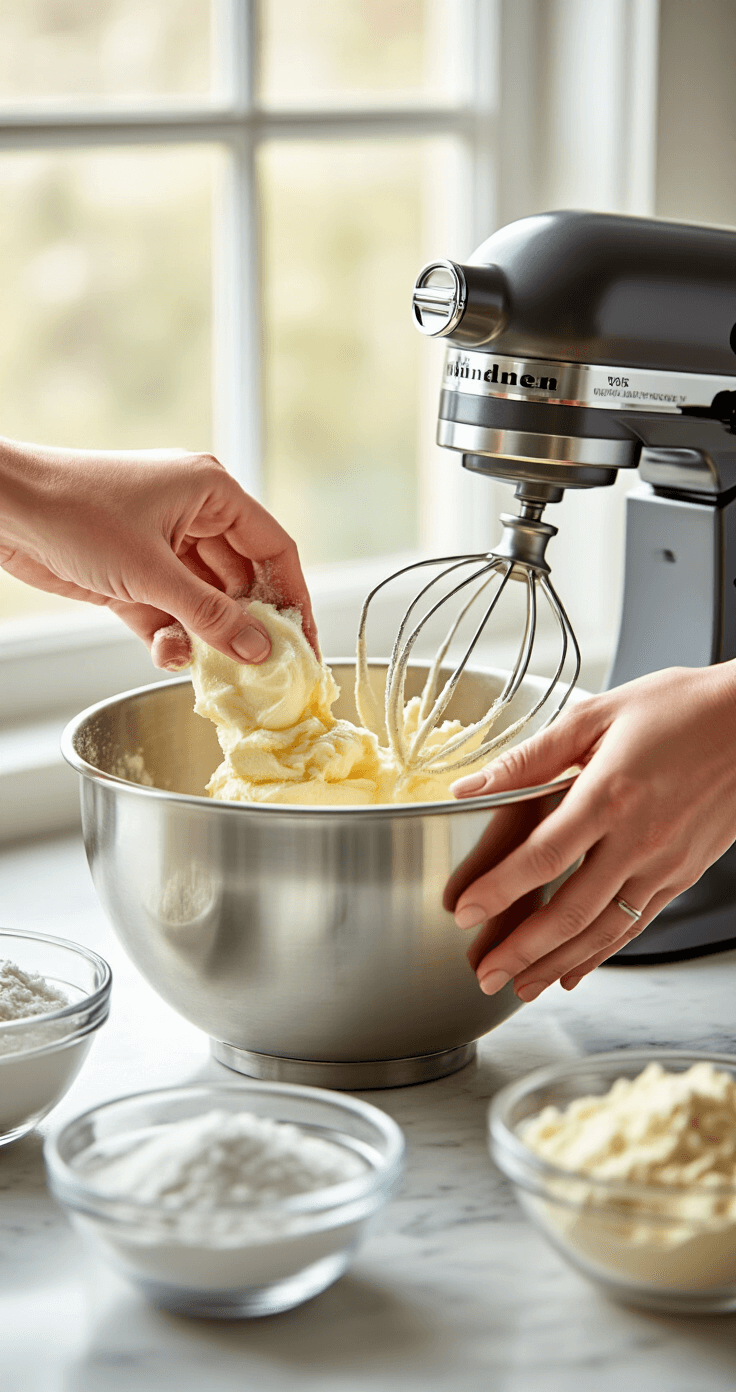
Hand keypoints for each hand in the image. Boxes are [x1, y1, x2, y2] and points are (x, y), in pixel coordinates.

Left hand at [0, 438, 316, 668]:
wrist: (3, 510)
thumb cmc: (75, 513)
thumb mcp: (152, 572)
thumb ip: (210, 616)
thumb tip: (259, 650)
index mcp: (211, 492)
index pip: (273, 548)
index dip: (293, 596)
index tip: (304, 640)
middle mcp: (192, 516)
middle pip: (240, 581)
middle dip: (245, 624)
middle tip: (258, 667)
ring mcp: (161, 546)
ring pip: (203, 603)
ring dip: (203, 636)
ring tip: (205, 663)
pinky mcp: (131, 575)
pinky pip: (168, 613)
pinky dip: (170, 636)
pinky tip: (166, 653)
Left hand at [450, 663, 735, 1000]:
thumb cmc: (682, 709)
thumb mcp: (598, 713)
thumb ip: (531, 755)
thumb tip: (471, 784)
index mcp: (609, 794)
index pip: (542, 857)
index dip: (499, 890)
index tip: (464, 911)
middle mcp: (639, 839)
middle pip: (569, 910)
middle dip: (520, 950)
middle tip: (483, 972)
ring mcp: (664, 864)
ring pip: (603, 930)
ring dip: (556, 964)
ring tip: (519, 986)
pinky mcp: (683, 876)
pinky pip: (635, 925)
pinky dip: (600, 954)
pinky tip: (574, 970)